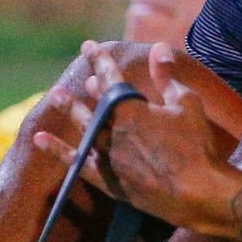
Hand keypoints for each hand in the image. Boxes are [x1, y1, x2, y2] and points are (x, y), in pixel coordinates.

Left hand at [33, 42, 239, 231]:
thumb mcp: (187, 103)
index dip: (100, 60)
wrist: (201, 194)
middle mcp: (115, 133)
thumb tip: (157, 47)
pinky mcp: (110, 182)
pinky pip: (78, 165)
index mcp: (132, 111)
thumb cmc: (198, 146)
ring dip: (71, 111)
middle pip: (94, 104)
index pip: (111, 78)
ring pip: (84, 130)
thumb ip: (168, 76)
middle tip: (78, 67)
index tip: (89, 47)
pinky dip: (58, 151)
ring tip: (55, 96)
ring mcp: (110, 159)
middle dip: (86, 84)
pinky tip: (40, 140)